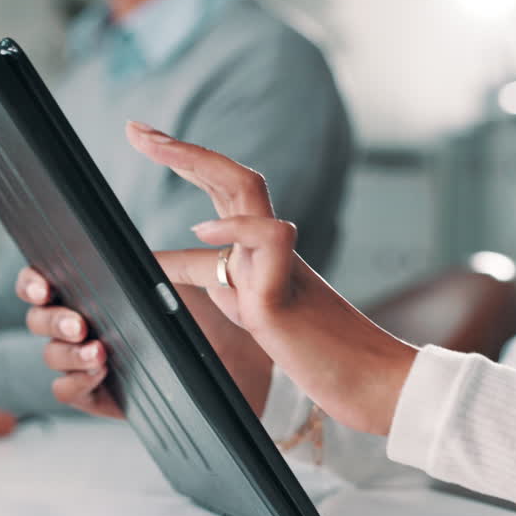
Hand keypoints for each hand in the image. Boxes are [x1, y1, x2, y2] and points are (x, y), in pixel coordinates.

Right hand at [16, 267, 273, 419]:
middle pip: (39, 320)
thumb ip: (149, 266)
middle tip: (80, 323)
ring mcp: (87, 362)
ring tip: (99, 351)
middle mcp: (82, 326)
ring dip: (69, 353)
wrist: (238, 364)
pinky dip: (77, 381)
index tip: (43, 286)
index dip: (32, 282)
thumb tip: (123, 254)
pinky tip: (100, 372)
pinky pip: (67, 391)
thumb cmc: (207, 317)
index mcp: (92, 293)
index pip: (43, 283)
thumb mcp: (180, 285)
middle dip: (53, 320)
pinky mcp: (100, 396)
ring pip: (51, 355)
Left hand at [125, 121, 417, 435]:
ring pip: (246, 189)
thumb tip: (181, 271)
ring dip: (197, 161)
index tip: (149, 138)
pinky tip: (201, 232)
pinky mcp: (283, 297)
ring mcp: (280, 267)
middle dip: (181, 150)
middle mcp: (274, 250)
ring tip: (153, 142)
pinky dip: (235, 226)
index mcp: (267, 253)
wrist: (378, 386)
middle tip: (136, 128)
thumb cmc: (324, 356)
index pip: (226, 193)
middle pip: (231, 178)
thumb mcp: (254, 316)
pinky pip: (268, 239)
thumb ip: (223, 288)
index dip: (190, 162)